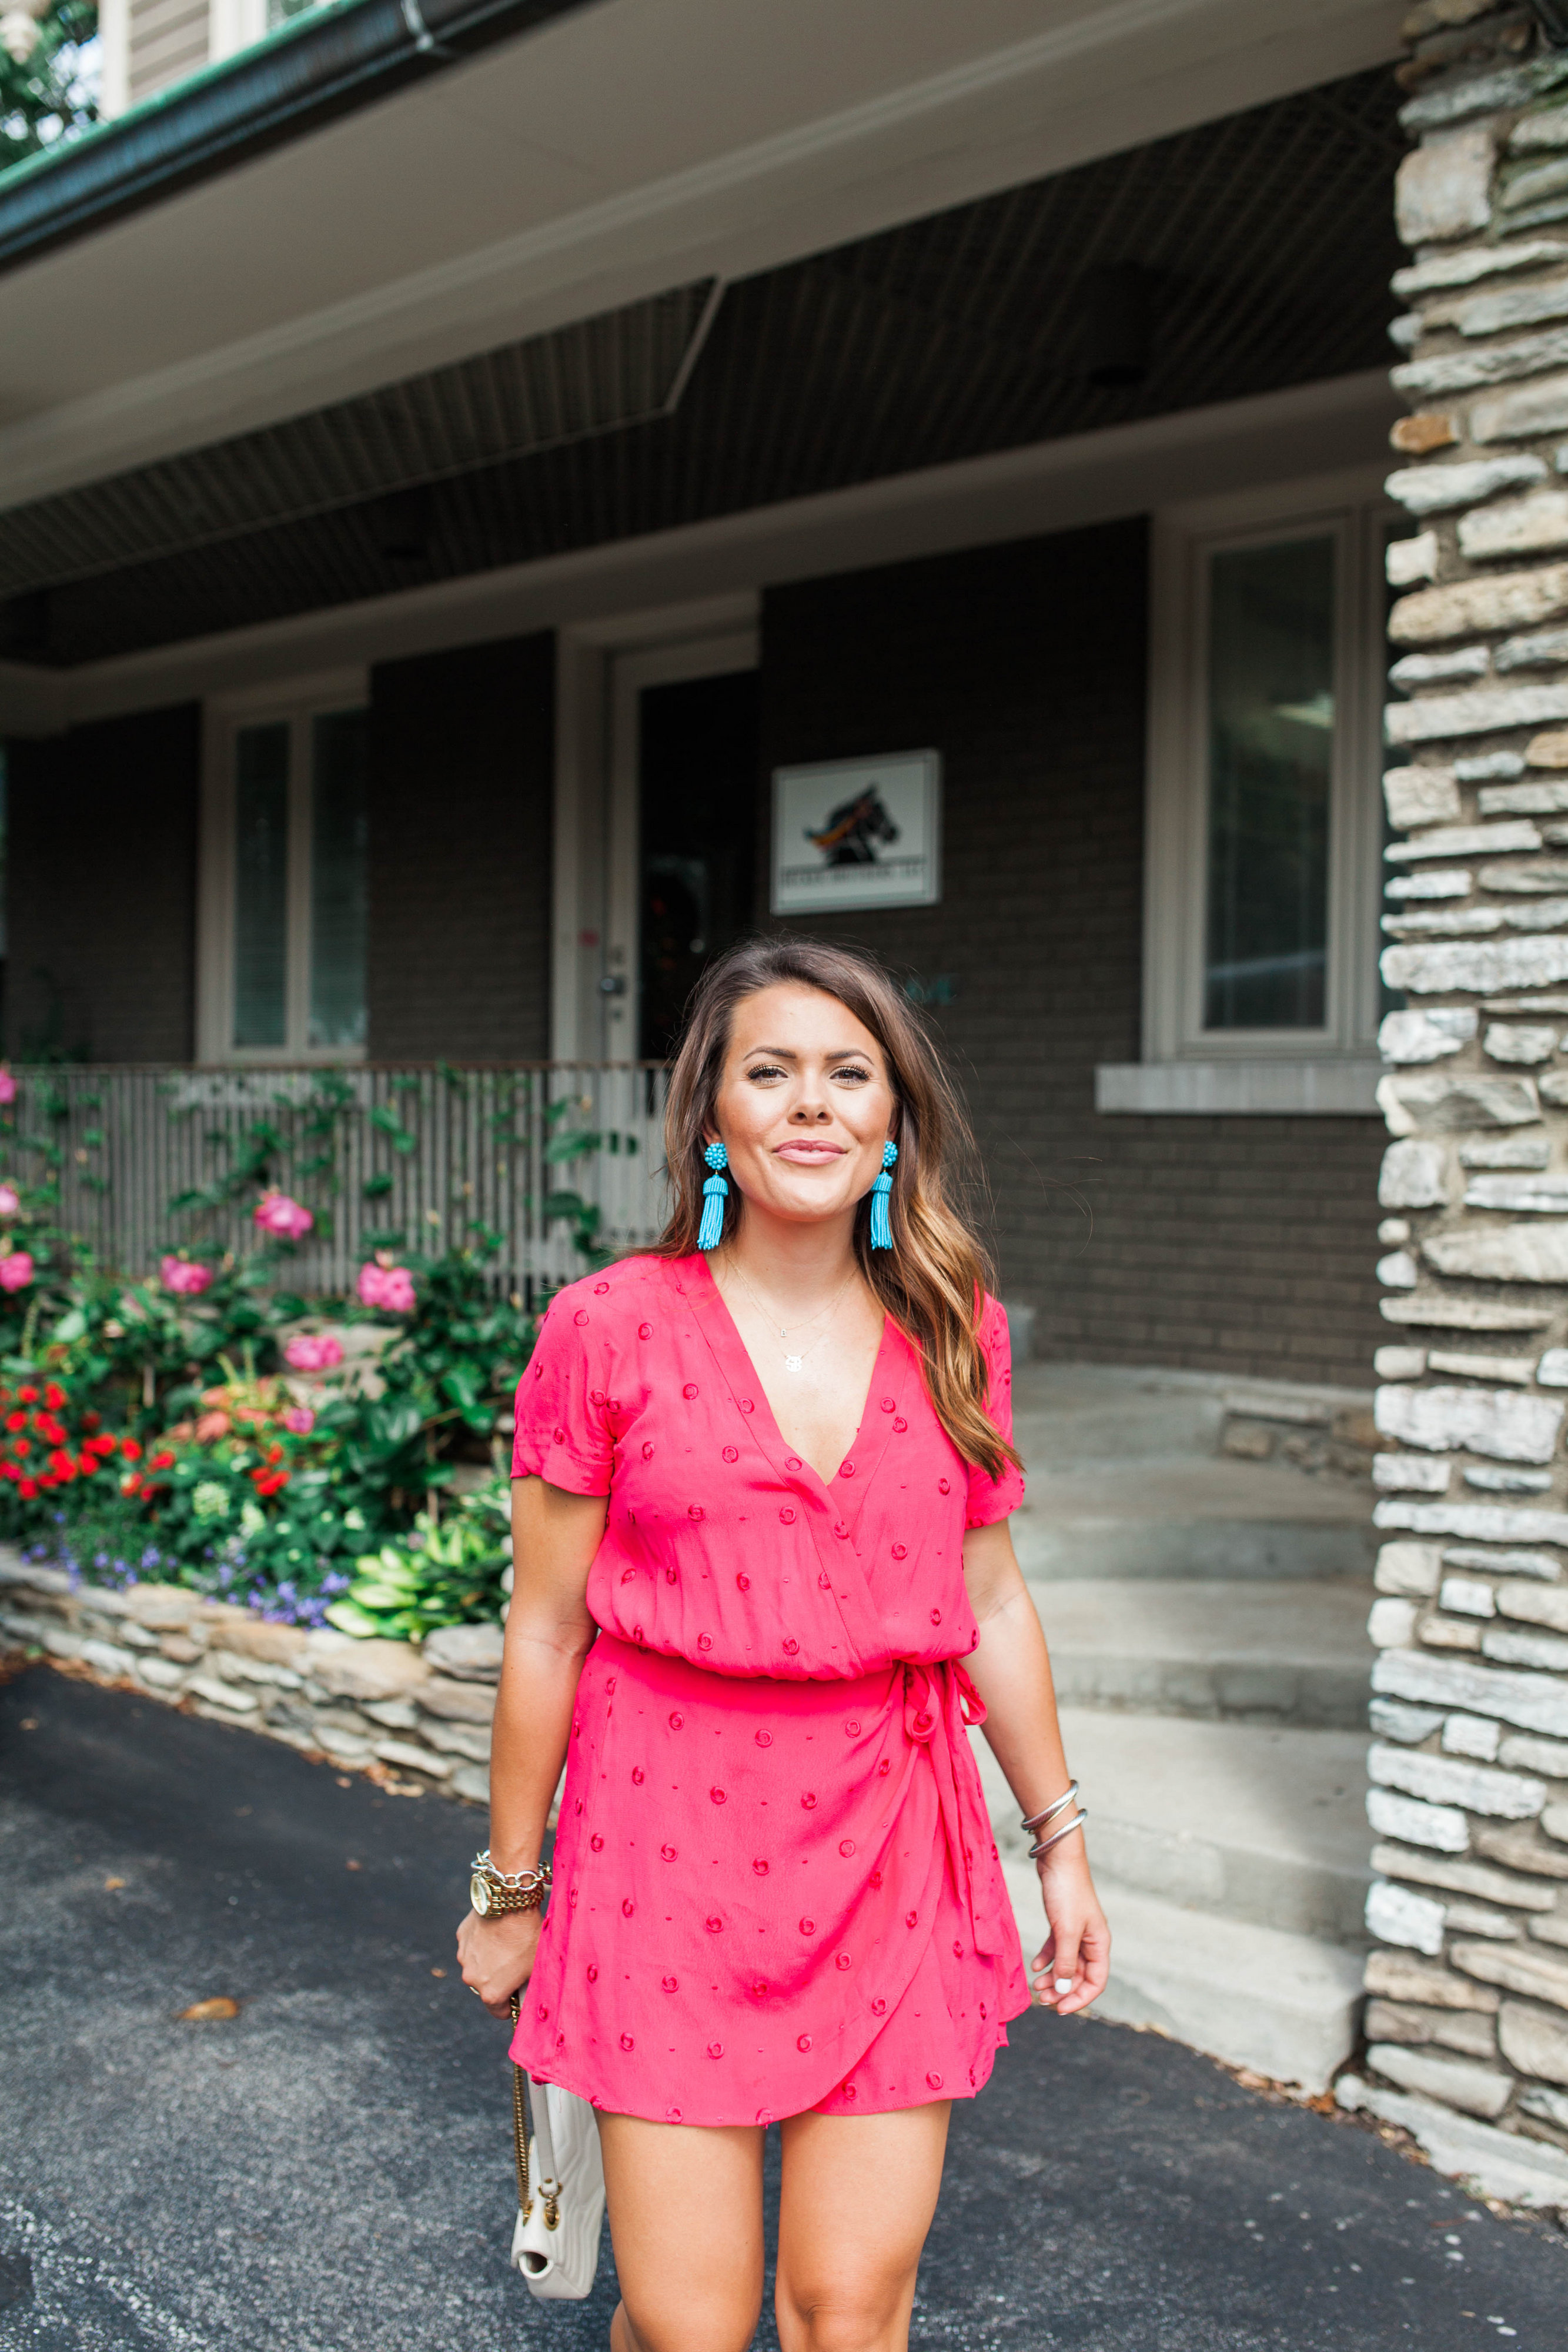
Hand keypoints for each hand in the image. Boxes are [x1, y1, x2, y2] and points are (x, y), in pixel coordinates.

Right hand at [457, 1906, 542, 2018]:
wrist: (510, 1902)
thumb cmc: (527, 1936)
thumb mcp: (536, 1966)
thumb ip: (530, 1988)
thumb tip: (529, 1997)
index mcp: (491, 1993)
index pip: (500, 2011)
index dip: (512, 2004)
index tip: (519, 1992)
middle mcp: (472, 1979)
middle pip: (487, 1987)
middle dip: (499, 1980)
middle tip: (515, 1963)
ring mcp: (464, 1957)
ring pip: (478, 1965)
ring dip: (489, 1960)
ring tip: (507, 1944)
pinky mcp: (462, 1938)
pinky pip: (473, 1946)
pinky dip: (482, 1943)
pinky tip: (496, 1930)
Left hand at [1030, 1846, 1109, 2017]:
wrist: (1058, 1859)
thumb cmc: (1067, 1892)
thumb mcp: (1066, 1931)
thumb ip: (1065, 1962)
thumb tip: (1063, 1989)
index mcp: (1100, 1944)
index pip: (1096, 1982)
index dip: (1080, 1999)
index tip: (1060, 2009)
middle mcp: (1091, 1940)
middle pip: (1079, 1975)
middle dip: (1062, 1989)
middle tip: (1041, 1999)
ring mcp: (1077, 1931)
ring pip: (1066, 1963)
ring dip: (1053, 1976)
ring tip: (1035, 1985)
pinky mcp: (1062, 1922)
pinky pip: (1056, 1948)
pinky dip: (1046, 1958)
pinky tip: (1034, 1965)